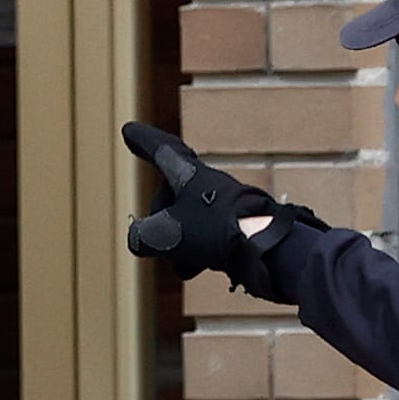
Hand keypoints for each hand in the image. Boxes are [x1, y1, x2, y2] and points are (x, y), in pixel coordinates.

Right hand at [120, 121, 289, 289]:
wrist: (269, 249)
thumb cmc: (217, 231)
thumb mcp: (166, 233)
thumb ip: (143, 234)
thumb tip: (140, 239)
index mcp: (188, 174)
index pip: (162, 151)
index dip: (144, 142)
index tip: (129, 130)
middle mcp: (206, 185)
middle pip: (168, 199)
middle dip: (161, 224)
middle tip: (162, 243)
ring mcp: (221, 207)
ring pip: (183, 224)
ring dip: (177, 246)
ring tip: (186, 262)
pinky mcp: (234, 229)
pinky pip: (203, 239)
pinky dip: (195, 253)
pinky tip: (197, 268)